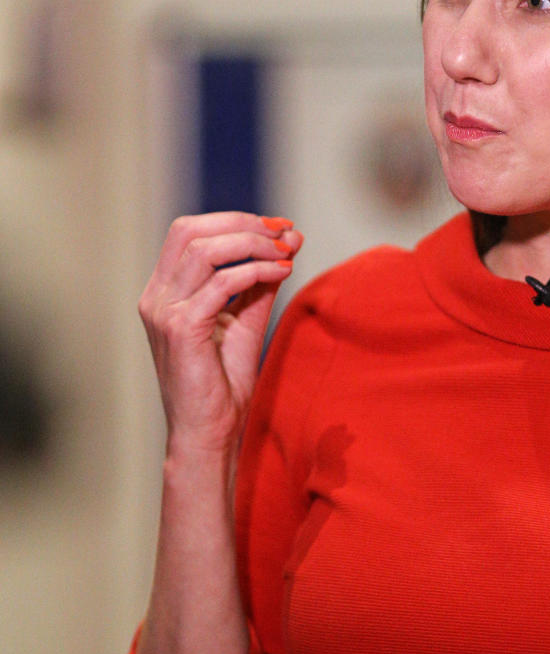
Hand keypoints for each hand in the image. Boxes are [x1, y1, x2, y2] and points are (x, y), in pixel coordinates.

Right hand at [138, 212, 301, 453]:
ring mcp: (163, 311)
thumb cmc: (222, 383)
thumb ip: (260, 282)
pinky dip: (256, 271)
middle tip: (284, 233)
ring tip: (286, 253)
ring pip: (205, 250)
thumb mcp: (246, 321)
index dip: (235, 221)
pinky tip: (282, 274)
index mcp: (164, 290)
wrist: (209, 433)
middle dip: (243, 224)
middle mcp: (156, 296)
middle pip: (190, 230)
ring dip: (253, 245)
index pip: (190, 232)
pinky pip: (221, 283)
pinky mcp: (180, 328)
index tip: (279, 227)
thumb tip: (289, 241)